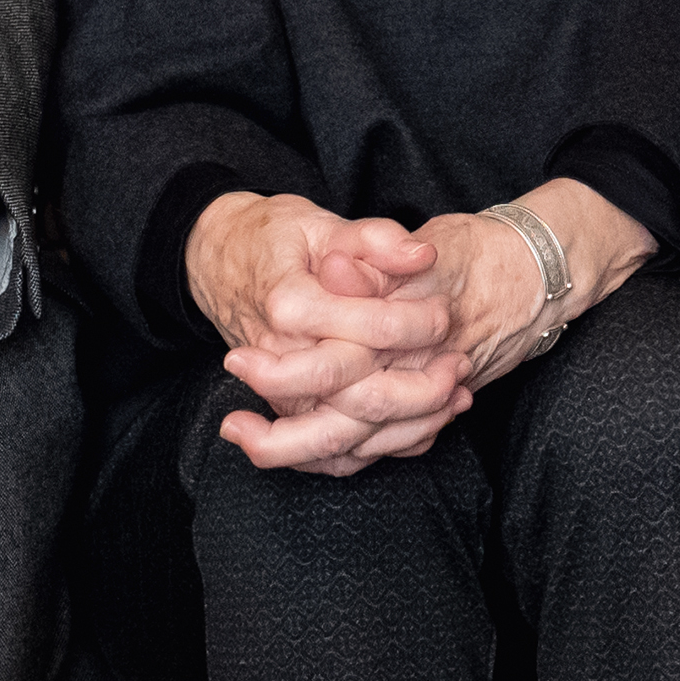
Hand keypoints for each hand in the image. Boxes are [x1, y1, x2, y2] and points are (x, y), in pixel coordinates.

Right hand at [186, 193, 466, 475]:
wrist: (220, 263)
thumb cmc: (275, 239)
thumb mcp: (322, 224)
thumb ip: (374, 240)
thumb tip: (422, 256)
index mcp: (289, 304)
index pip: (368, 329)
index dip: (417, 322)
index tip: (445, 311)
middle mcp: (280, 358)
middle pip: (362, 398)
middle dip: (423, 388)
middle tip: (459, 361)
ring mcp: (280, 394)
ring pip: (352, 439)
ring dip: (413, 424)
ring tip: (455, 393)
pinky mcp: (288, 413)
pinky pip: (337, 456)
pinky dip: (386, 446)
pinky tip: (428, 421)